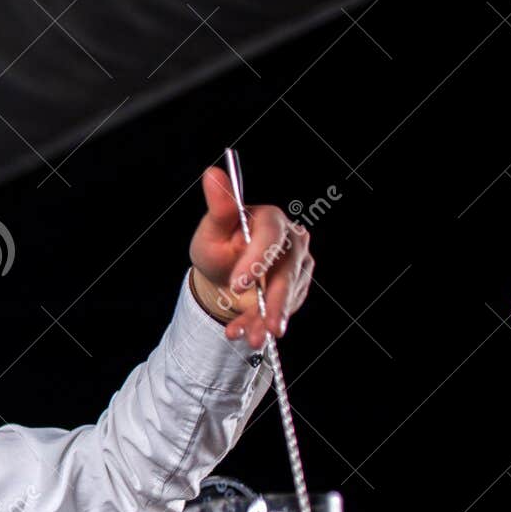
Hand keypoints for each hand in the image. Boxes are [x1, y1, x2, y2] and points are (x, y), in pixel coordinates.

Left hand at [188, 165, 314, 348]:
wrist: (224, 273)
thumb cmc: (218, 246)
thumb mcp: (211, 231)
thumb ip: (218, 208)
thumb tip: (211, 174)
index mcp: (270, 218)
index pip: (270, 238)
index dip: (256, 261)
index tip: (238, 285)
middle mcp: (292, 239)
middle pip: (287, 272)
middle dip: (273, 304)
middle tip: (262, 330)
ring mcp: (299, 263)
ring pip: (289, 296)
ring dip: (267, 320)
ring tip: (246, 337)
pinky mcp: (299, 285)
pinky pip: (287, 308)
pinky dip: (266, 324)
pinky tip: (249, 333)